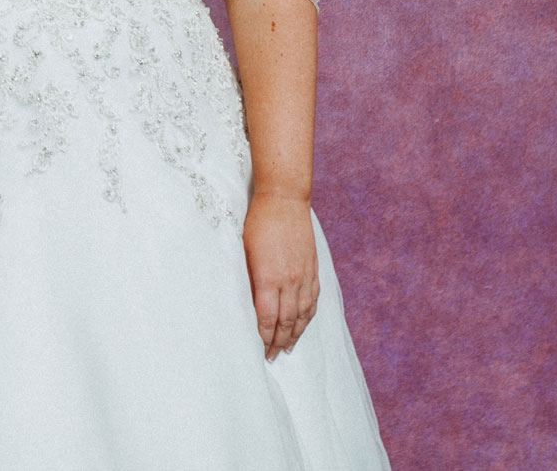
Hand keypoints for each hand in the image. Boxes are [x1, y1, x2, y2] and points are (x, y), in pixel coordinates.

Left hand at [243, 191, 318, 360]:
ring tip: (287, 348)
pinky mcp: (313, 270)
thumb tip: (245, 303)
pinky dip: (307, 317)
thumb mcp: (243, 250)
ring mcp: (304, 276)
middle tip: (271, 356)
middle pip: (286, 321)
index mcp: (269, 277)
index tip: (258, 348)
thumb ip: (247, 278)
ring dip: (294, 334)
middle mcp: (290, 281)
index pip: (267, 318)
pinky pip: (313, 301)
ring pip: (302, 315)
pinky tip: (302, 325)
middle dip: (278, 342)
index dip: (263, 336)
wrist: (285, 200)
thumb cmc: (258, 222)